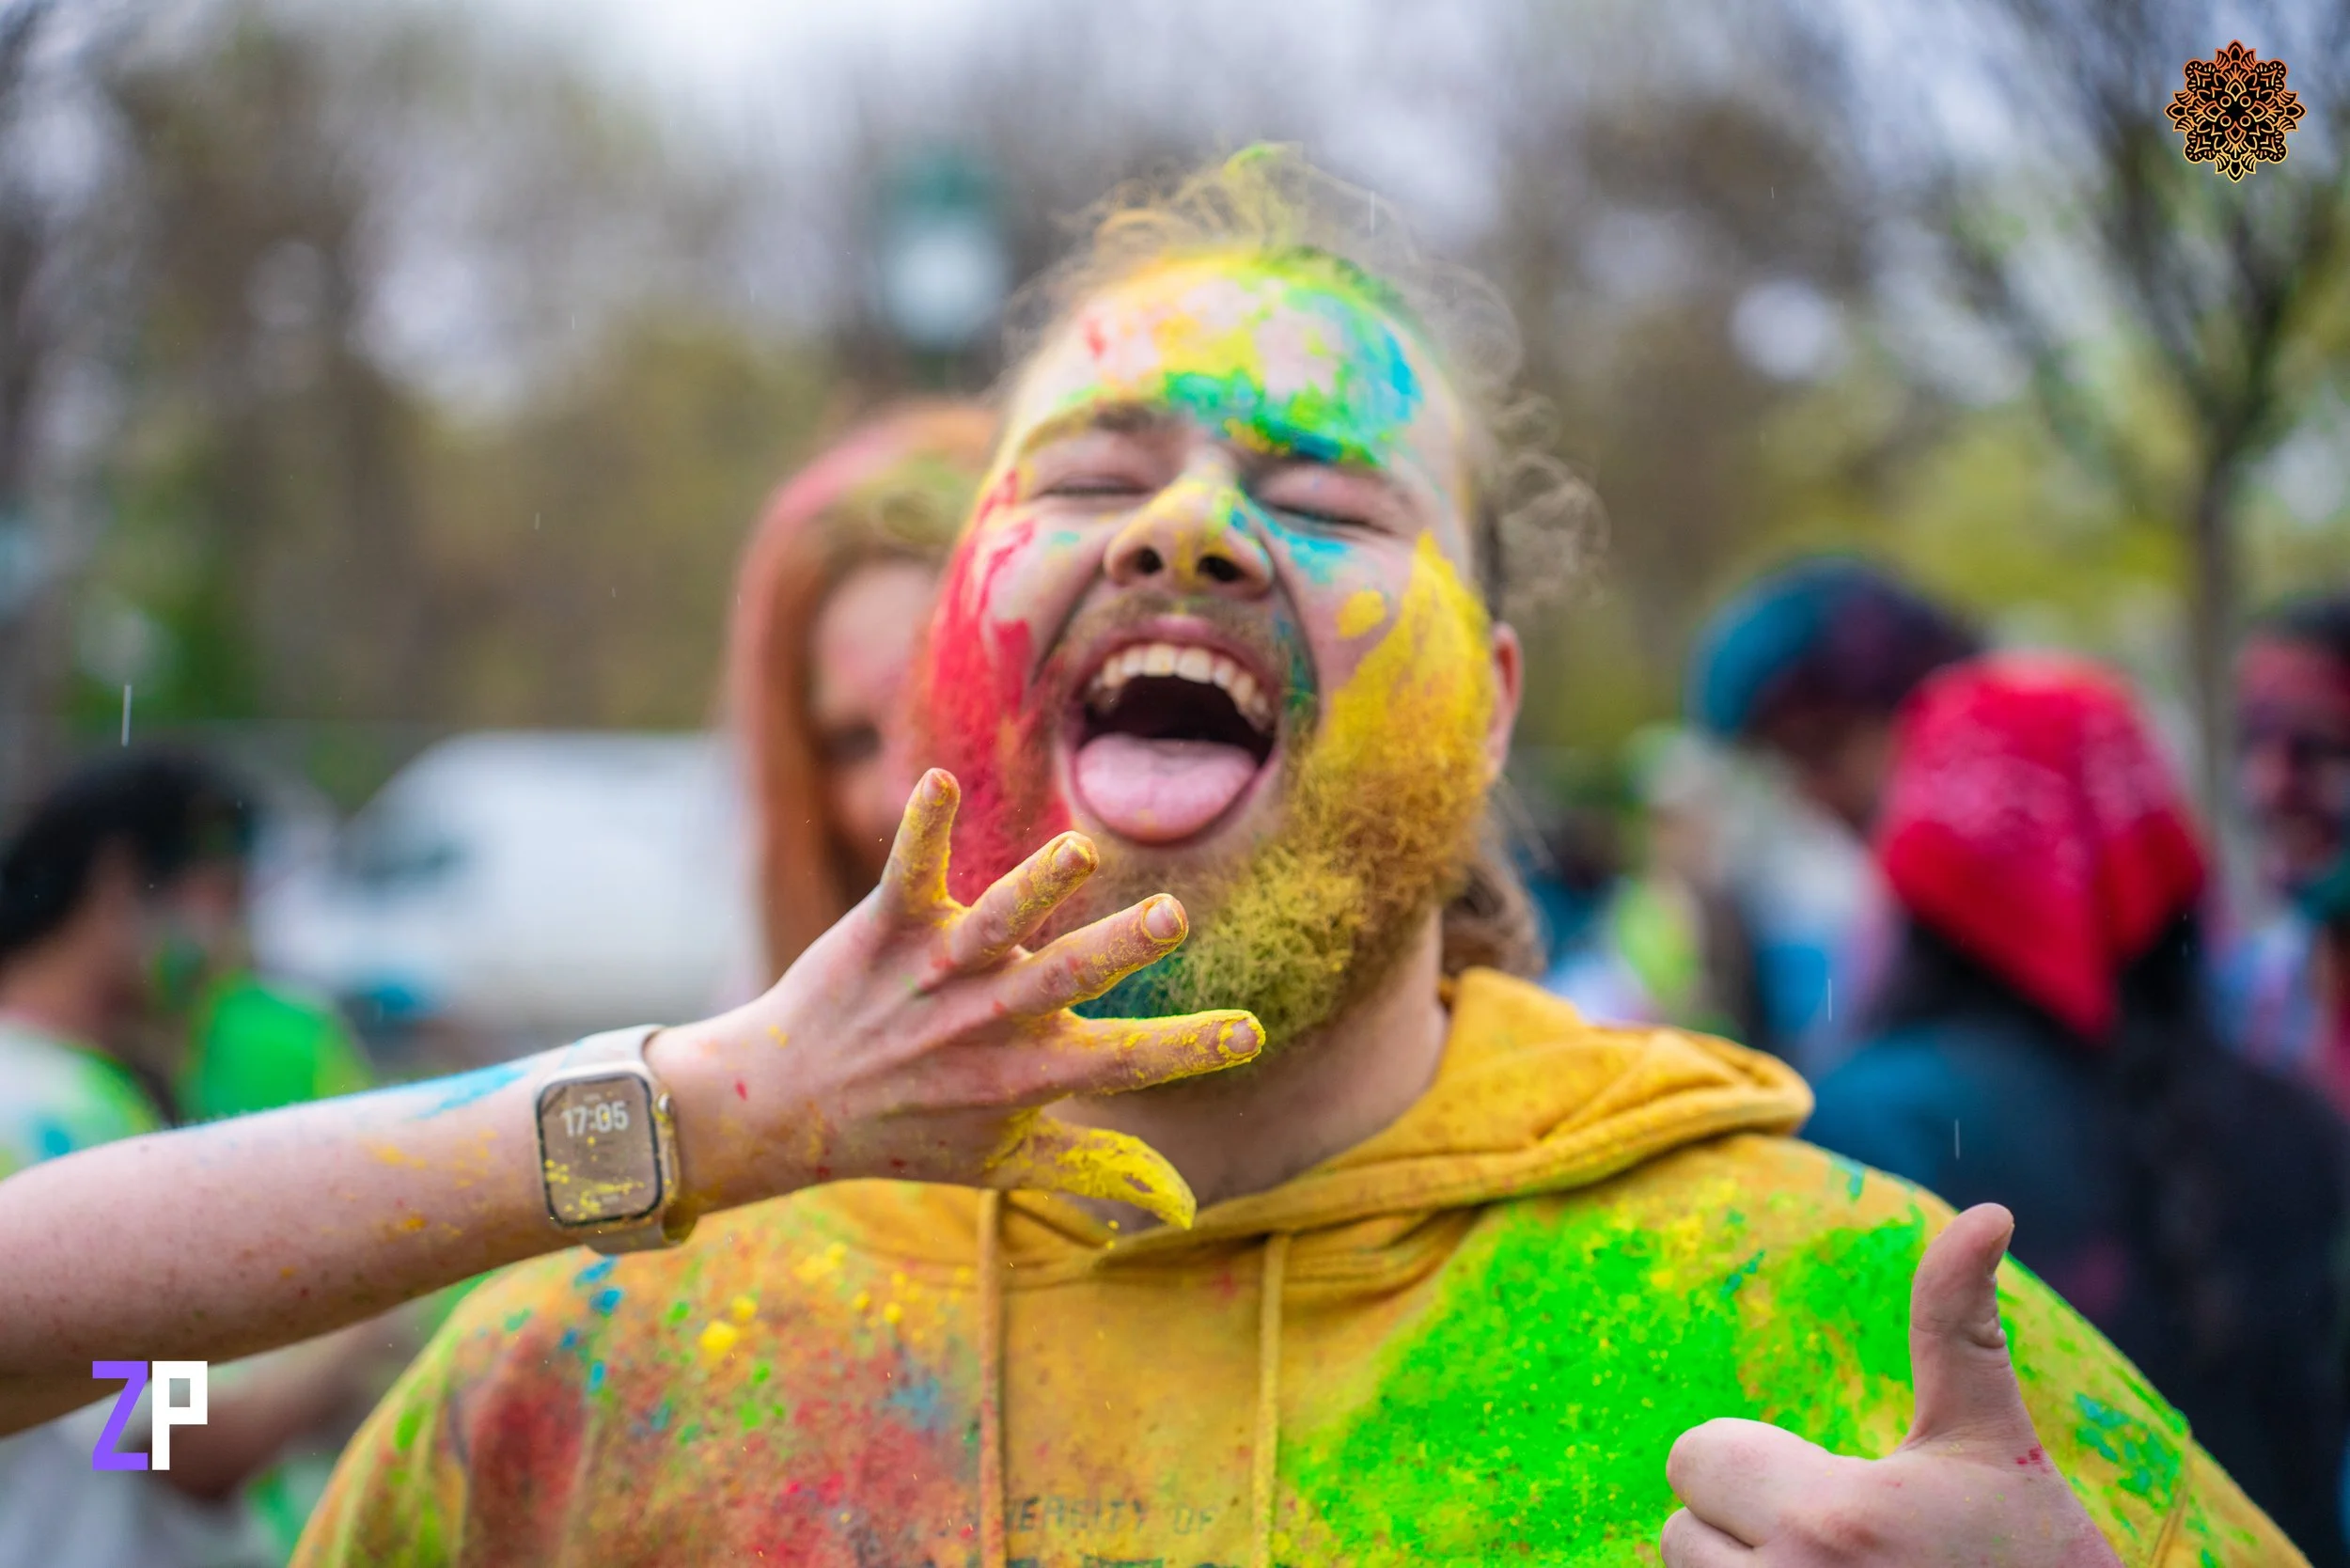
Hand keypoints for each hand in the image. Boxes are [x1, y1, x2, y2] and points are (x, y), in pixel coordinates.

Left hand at [651, 769, 1260, 1226]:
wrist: (786, 1104)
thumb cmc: (912, 1132)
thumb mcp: (1008, 1163)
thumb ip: (1101, 1169)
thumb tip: (1184, 1206)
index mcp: (1028, 1073)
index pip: (1124, 1062)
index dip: (1190, 1048)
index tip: (1251, 1033)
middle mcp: (988, 1019)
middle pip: (1065, 976)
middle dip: (1119, 946)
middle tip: (1172, 916)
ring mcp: (937, 970)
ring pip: (995, 920)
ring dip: (1035, 884)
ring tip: (1080, 851)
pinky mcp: (887, 926)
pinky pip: (908, 872)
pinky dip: (922, 829)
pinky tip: (938, 783)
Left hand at [1660, 1204, 2121, 1566]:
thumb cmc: (2037, 1563)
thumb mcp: (1994, 1444)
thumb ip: (1958, 1327)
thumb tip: (1988, 1213)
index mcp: (1832, 1520)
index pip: (1697, 1455)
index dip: (1757, 1464)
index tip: (1837, 1493)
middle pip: (1678, 1532)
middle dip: (1744, 1527)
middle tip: (1839, 1549)